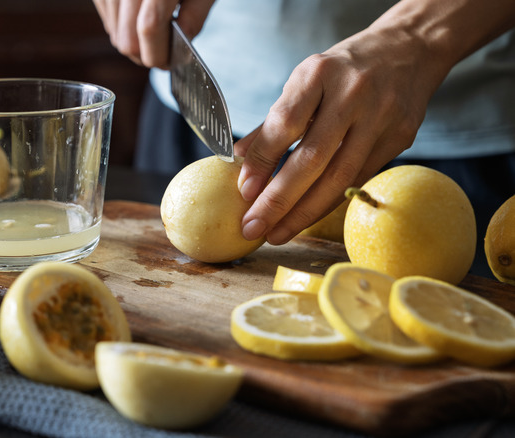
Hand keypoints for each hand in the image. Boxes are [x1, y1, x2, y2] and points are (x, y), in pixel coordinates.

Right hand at [92, 0, 215, 67]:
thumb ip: (195, 17)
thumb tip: (181, 49)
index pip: (149, 28)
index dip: (159, 54)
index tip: (169, 62)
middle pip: (127, 39)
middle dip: (146, 55)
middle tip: (163, 51)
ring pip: (115, 34)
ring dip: (135, 41)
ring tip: (154, 27)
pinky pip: (108, 20)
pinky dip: (123, 26)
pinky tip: (139, 14)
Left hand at [234, 20, 451, 244]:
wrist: (408, 49)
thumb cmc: (342, 71)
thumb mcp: (304, 82)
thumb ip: (273, 122)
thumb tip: (239, 161)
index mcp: (319, 74)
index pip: (284, 123)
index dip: (262, 161)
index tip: (244, 191)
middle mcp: (352, 94)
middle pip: (312, 158)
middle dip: (279, 200)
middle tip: (253, 227)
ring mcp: (381, 117)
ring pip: (339, 177)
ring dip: (304, 212)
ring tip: (276, 234)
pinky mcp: (401, 137)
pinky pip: (359, 178)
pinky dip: (329, 202)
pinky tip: (307, 218)